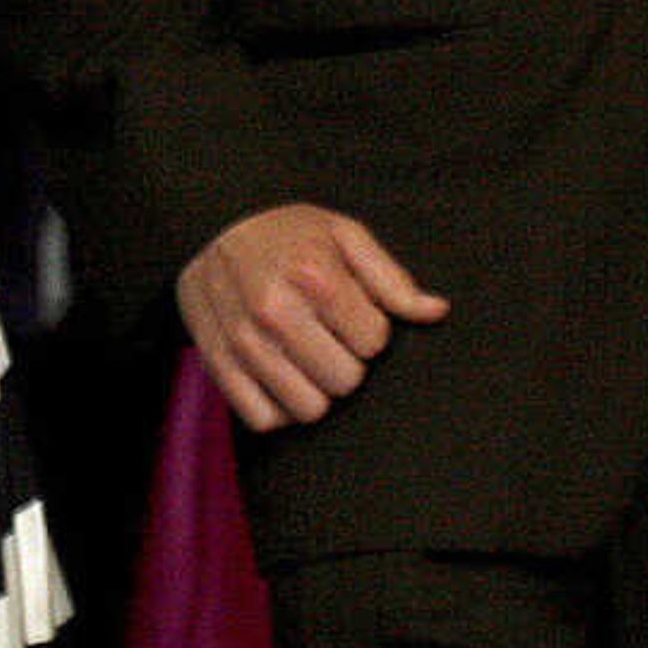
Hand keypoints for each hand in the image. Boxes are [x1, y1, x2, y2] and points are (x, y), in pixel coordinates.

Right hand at [178, 204, 448, 432]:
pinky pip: (265, 419)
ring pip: (309, 409)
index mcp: (314, 275)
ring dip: (314, 388)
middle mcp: (275, 310)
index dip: (369, 329)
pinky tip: (280, 374)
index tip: (351, 312)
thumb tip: (437, 311)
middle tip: (328, 335)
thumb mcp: (344, 235)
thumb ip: (391, 279)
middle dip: (345, 361)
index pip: (374, 342)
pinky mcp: (218, 365)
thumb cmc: (288, 233)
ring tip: (305, 355)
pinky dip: (278, 406)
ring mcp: (243, 342)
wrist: (209, 228)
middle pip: (345, 381)